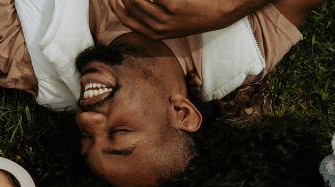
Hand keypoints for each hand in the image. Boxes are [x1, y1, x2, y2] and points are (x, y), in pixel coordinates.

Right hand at [111, 0, 259, 39]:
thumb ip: (155, 19)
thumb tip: (136, 6)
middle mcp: (158, 27)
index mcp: (156, 34)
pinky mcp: (171, 4)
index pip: (127, 21)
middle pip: (130, 8)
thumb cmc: (196, 16)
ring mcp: (164, 16)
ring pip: (137, 0)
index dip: (116, 8)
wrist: (219, 13)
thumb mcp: (173, 25)